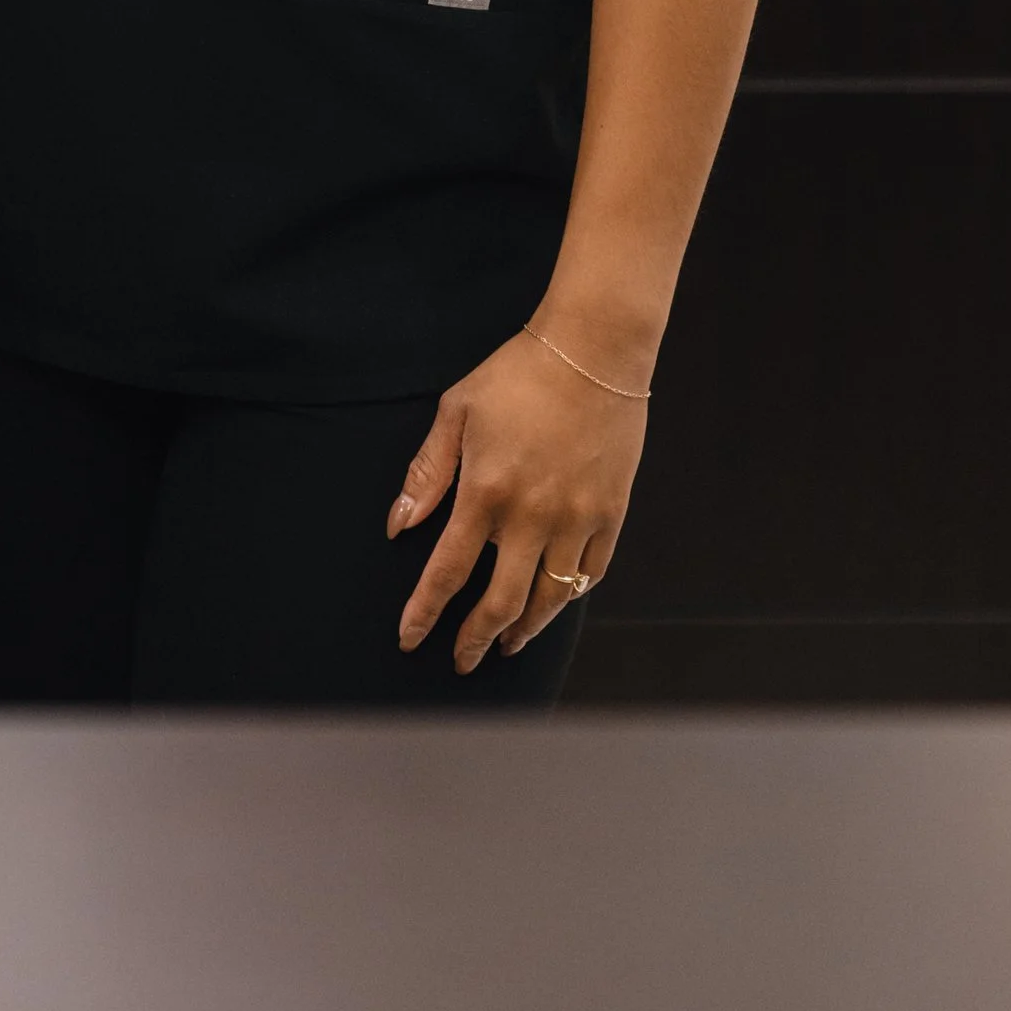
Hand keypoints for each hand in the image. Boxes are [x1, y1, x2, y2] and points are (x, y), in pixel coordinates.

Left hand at [387, 327, 646, 672]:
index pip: (448, 571)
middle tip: (462, 660)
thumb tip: (399, 526)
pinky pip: (589, 575)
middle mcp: (532, 517)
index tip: (409, 638)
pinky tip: (552, 603)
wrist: (593, 351)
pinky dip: (568, 598)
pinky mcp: (611, 515)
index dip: (425, 612)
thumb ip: (427, 472)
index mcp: (486, 491)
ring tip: (506, 644)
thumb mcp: (457, 410)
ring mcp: (576, 520)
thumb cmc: (518, 374)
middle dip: (475, 640)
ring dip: (523, 630)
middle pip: (500, 602)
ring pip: (548, 600)